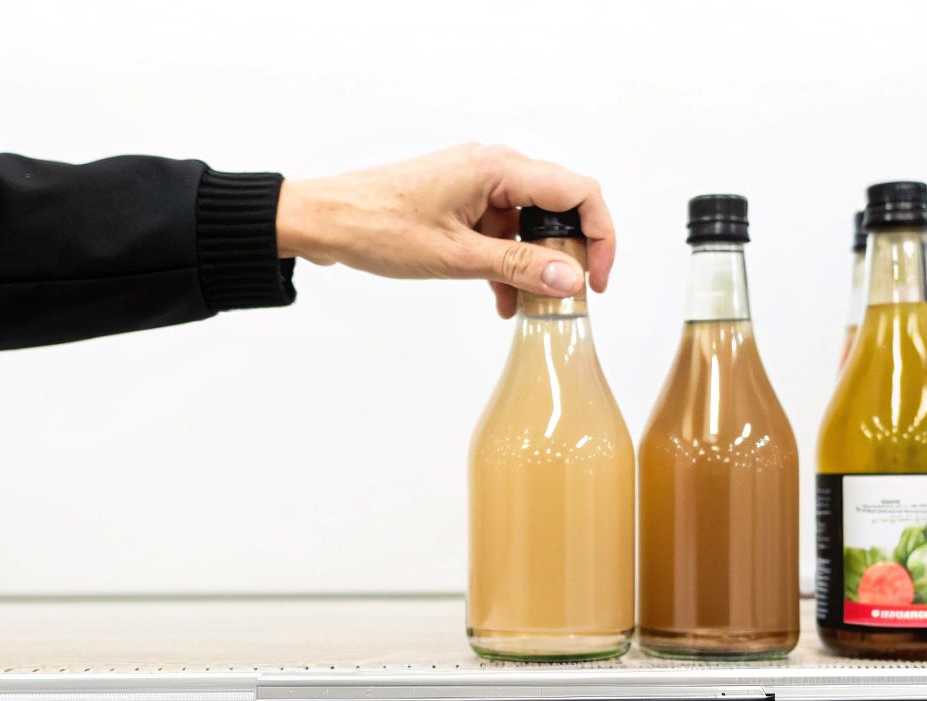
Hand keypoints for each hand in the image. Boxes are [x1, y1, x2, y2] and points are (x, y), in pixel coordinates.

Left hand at [275, 143, 614, 317]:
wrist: (326, 221)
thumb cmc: (378, 226)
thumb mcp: (456, 257)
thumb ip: (519, 267)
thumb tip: (570, 280)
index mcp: (499, 168)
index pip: (579, 193)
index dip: (600, 237)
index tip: (595, 281)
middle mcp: (495, 167)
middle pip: (560, 208)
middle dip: (568, 255)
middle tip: (564, 298)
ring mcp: (479, 184)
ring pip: (531, 225)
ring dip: (535, 266)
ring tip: (526, 307)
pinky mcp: (463, 201)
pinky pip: (504, 231)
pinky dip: (509, 263)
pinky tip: (501, 299)